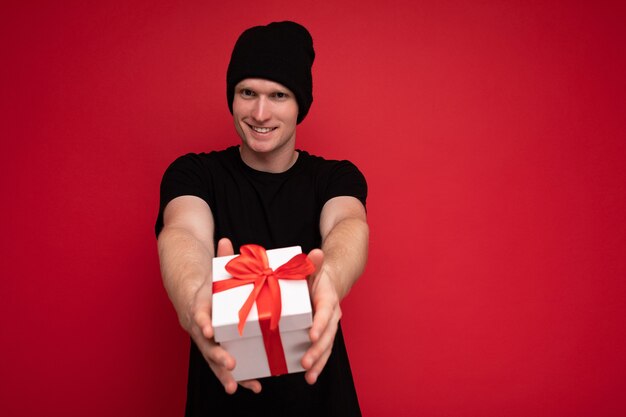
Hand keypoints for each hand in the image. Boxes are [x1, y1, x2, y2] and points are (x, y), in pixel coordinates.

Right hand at [187, 238, 261, 393]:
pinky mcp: (209, 341)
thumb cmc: (202, 274)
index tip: (208, 330)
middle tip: (231, 365)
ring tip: (248, 386)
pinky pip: (220, 359)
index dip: (202, 322)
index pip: (196, 313)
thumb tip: (226, 241)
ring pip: (212, 358)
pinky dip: (231, 373)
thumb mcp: (210, 265)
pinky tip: (250, 383)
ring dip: (227, 374)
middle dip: (218, 356)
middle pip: (204, 344)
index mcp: (196, 304)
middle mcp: (196, 324)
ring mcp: (201, 335)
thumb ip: (220, 257)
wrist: (184, 282)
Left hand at [301, 249, 341, 383]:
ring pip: (327, 346)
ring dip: (319, 362)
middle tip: (306, 363)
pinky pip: (322, 349)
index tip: (312, 335)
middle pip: (327, 334)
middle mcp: (332, 314)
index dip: (319, 323)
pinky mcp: (323, 333)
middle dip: (317, 350)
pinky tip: (309, 376)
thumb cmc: (317, 274)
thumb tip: (317, 252)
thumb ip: (314, 262)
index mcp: (328, 297)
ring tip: (309, 376)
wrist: (331, 280)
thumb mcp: (313, 266)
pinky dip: (318, 363)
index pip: (325, 311)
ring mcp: (329, 325)